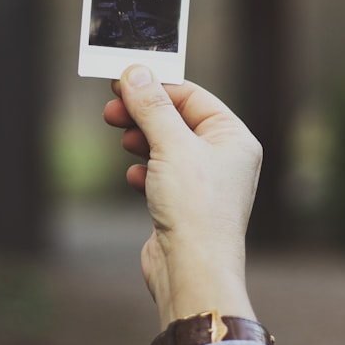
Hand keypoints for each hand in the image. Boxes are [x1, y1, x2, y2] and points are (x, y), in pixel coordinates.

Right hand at [104, 65, 260, 329]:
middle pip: (176, 120)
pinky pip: (160, 174)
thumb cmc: (195, 208)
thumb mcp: (171, 146)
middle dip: (143, 113)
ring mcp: (203, 183)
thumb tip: (136, 73)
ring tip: (122, 138)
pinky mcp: (183, 204)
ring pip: (166, 146)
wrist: (192, 270)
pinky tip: (134, 174)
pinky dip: (144, 169)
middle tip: (111, 109)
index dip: (156, 86)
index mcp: (233, 138)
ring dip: (141, 139)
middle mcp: (223, 158)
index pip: (192, 96)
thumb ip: (152, 107)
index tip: (122, 80)